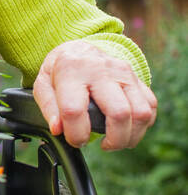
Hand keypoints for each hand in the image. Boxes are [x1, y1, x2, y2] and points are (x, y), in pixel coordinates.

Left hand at [33, 41, 156, 149]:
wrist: (80, 49)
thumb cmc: (60, 71)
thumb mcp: (43, 85)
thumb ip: (49, 108)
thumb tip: (59, 130)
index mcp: (71, 70)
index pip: (74, 110)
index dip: (76, 134)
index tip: (76, 141)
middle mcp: (101, 69)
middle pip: (119, 113)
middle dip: (115, 140)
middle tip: (104, 145)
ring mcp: (123, 73)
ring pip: (141, 113)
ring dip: (131, 136)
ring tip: (117, 140)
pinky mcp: (137, 78)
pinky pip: (150, 106)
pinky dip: (142, 125)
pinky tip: (127, 128)